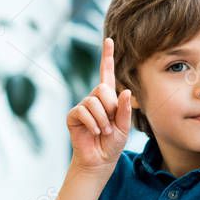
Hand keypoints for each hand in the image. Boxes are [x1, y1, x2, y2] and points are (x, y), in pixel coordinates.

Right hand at [66, 37, 131, 171]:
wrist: (99, 160)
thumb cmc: (112, 143)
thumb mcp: (124, 126)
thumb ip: (125, 110)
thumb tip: (126, 91)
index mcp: (108, 97)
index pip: (107, 72)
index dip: (107, 56)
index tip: (109, 39)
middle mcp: (94, 98)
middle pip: (103, 88)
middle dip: (110, 106)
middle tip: (111, 124)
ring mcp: (82, 106)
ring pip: (93, 101)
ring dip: (103, 119)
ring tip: (104, 131)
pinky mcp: (73, 115)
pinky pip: (83, 111)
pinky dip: (93, 123)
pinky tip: (95, 131)